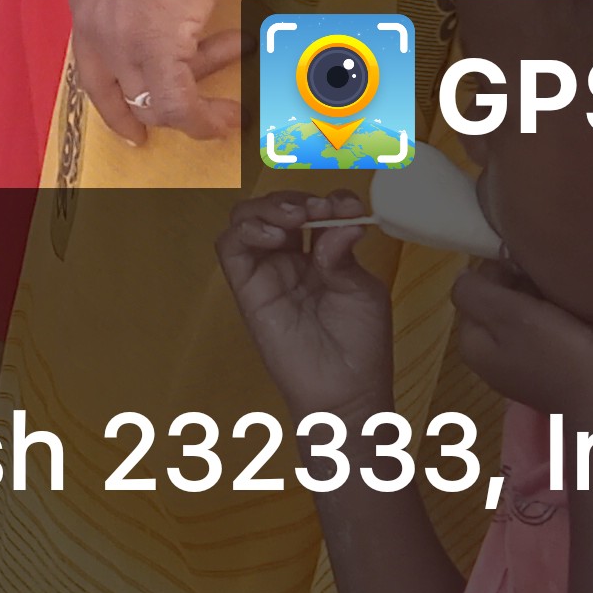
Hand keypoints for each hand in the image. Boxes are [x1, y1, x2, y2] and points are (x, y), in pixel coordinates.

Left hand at [63, 0, 239, 143]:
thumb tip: (168, 26)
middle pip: (125, 94)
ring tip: (227, 102)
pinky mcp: (156, 49)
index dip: (114, 106)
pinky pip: (178, 104)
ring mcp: (122, 43)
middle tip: (200, 112)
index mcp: (85, 8)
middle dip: (166, 107)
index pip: (92, 75)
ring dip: (195, 109)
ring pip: (153, 103)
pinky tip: (228, 114)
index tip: (134, 128)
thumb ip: (137, 2)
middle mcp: (94, 30)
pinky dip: (203, 118)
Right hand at [216, 194, 398, 423]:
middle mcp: (291, 258)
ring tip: (296, 219)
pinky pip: (231, 247)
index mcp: (322, 255)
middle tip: (320, 211)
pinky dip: (247, 230)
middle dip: (298, 199)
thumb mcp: (361, 291)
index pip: (315, 211)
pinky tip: (275, 237)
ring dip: (270, 208)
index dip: (329, 200)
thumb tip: (338, 220)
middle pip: (278, 207)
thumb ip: (342, 253)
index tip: (349, 208)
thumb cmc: (360, 345)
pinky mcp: (247, 288)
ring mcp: (267, 272)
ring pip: (248, 219)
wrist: (345, 392)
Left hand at [448, 261, 592, 438]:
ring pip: (529, 316)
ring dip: (546, 300)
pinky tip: (582, 310)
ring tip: (567, 290)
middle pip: (499, 304)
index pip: (472, 293)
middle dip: (521, 285)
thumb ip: (475, 292)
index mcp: (475, 347)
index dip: (496, 272)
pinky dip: (565, 318)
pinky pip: (554, 332)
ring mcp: (529, 367)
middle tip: (550, 280)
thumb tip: (465, 277)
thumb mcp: (507, 315)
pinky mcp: (561, 370)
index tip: (525, 265)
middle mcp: (496, 359)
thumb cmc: (559, 354)